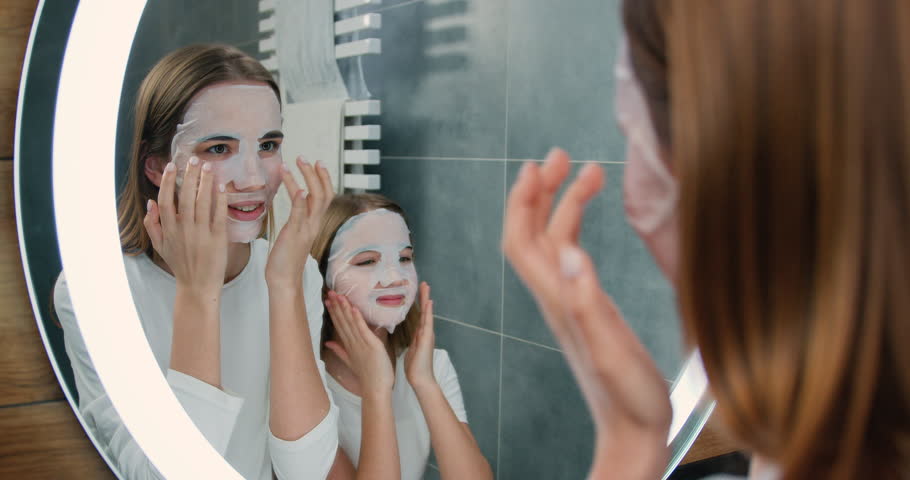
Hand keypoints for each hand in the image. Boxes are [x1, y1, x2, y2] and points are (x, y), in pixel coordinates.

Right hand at [144, 157, 227, 295]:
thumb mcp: (160, 245)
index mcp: (168, 229)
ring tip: (208, 166)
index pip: (166, 199)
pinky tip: (221, 186)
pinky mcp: (217, 239)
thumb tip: (150, 202)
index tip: (172, 165)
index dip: (168, 181)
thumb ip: (152, 224)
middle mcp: (183, 229)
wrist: (198, 286)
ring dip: (205, 182)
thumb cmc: (180, 264)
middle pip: (185, 196)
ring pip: (202, 202)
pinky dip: (220, 199)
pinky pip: (218, 214)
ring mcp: (201, 233)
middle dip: (189, 175)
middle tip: (194, 159)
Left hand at [265, 156, 333, 286]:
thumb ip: (300, 216)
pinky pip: (300, 213)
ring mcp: (306, 228)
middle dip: (316, 173)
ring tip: (295, 162)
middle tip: (304, 157)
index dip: (323, 178)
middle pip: (324, 193)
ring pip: (314, 198)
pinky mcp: (295, 233)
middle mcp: (314, 224)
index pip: (325, 195)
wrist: (283, 280)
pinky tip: (297, 187)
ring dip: (306, 178)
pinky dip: (300, 198)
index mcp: (314, 223)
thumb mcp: (295, 232)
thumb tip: (300, 199)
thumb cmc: (285, 258)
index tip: (316, 163)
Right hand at [324, 291, 394, 394]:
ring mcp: (361, 344)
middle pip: (343, 321)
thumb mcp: (351, 361)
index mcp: (349, 345)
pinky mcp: (371, 345)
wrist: (375, 389)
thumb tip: (328, 343)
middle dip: (336, 306)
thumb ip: (339, 350)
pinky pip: (363, 330)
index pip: (339, 325)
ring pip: (350, 323)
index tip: (328, 300)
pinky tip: (353, 308)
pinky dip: (358, 319)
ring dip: (345, 308)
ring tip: (339, 295)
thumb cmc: (367, 375)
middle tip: (330, 292)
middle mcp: (352, 343)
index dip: (334, 312)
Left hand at [404, 282, 435, 388]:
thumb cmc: (415, 367)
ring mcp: (427, 335)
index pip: (418, 315)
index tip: (416, 291)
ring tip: (426, 286)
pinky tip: (429, 302)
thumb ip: (410, 340)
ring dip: (427, 299)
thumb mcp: (410, 349)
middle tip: (424, 283)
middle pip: (424, 311)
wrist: (421, 380)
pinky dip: (429, 312)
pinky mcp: (427, 339)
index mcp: (420, 334)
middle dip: (424, 297)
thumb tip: (406, 334)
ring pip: (427, 313)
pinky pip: (428, 323)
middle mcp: (425, 332)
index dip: (418, 303)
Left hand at [501, 148, 670, 474]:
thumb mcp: (612, 351)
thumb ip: (588, 304)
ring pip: (554, 242)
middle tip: (561, 155)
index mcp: (559, 302)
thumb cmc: (629, 400)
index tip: (535, 167)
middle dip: (540, 190)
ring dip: (563, 203)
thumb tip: (568, 251)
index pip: (521, 242)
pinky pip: (573, 257)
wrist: (635, 432)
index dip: (522, 202)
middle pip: (532, 234)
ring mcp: (572, 303)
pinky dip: (578, 227)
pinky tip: (592, 218)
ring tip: (589, 171)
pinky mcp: (588, 309)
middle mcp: (558, 298)